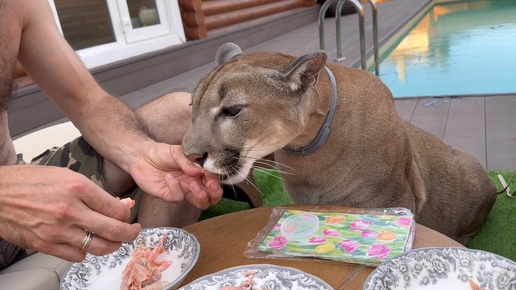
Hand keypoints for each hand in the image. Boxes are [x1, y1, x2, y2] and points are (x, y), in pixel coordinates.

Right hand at [0, 165, 140, 261]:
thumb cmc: (29, 181)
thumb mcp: (66, 176)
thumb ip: (95, 193)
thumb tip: (119, 205)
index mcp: (76, 188)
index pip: (116, 209)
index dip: (127, 214)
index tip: (128, 215)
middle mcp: (68, 210)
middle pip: (113, 230)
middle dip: (130, 233)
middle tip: (133, 231)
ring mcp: (57, 230)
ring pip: (98, 247)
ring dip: (111, 245)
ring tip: (114, 240)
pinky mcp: (45, 245)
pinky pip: (77, 256)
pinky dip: (86, 251)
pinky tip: (86, 242)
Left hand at [128, 141, 222, 208]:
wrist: (141, 156)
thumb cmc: (161, 152)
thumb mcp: (177, 151)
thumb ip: (189, 161)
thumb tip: (201, 171)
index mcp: (198, 172)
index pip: (214, 181)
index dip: (216, 181)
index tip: (210, 174)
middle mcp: (193, 183)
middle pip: (212, 197)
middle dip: (214, 193)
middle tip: (208, 184)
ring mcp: (183, 191)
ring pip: (201, 203)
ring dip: (201, 196)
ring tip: (192, 185)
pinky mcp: (169, 196)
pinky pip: (179, 198)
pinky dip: (176, 188)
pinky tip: (169, 177)